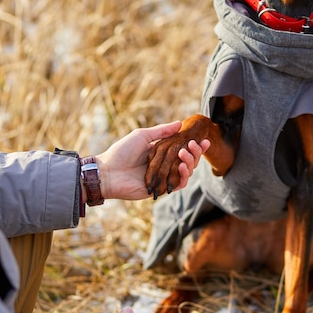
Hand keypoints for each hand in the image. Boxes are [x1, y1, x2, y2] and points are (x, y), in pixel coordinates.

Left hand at [94, 121, 209, 200]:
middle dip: (196, 153)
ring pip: (187, 172)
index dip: (195, 146)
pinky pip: (179, 184)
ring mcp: (164, 178)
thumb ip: (162, 131)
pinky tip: (182, 166)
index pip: (183, 149)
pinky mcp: (162, 189)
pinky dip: (184, 175)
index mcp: (162, 153)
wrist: (109, 171)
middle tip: (195, 144)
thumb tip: (180, 123)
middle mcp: (165, 166)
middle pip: (188, 161)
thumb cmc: (122, 151)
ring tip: (185, 152)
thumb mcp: (142, 136)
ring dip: (191, 162)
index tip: (203, 139)